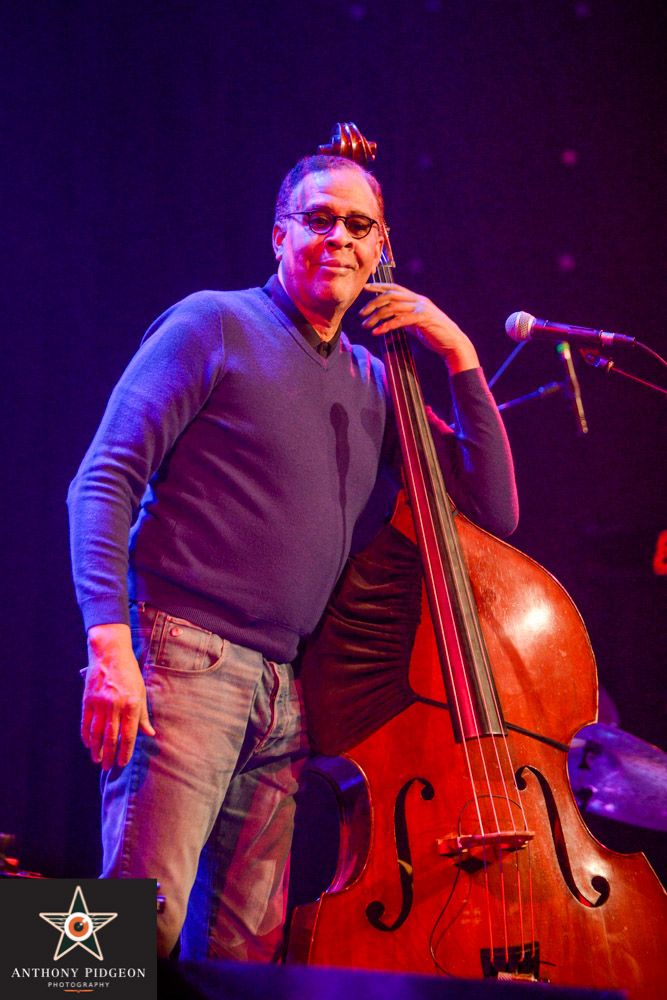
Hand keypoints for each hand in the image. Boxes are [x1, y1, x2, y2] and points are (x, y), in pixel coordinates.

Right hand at [82, 623, 154, 769]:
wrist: (110, 654)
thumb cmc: (130, 673)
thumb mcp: (142, 691)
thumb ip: (143, 715)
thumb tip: (149, 734)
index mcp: (132, 704)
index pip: (128, 735)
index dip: (125, 751)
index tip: (122, 762)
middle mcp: (115, 706)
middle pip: (111, 737)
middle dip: (110, 755)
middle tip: (108, 767)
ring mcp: (100, 703)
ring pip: (97, 733)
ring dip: (96, 749)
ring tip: (97, 760)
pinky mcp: (88, 700)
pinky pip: (86, 723)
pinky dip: (86, 735)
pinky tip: (88, 744)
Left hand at [360, 281, 478, 374]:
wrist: (453, 344)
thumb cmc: (435, 335)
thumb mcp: (416, 324)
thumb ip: (405, 318)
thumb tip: (390, 319)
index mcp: (417, 299)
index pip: (395, 288)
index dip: (379, 286)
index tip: (365, 288)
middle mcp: (419, 300)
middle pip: (390, 295)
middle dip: (373, 303)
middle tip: (361, 313)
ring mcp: (421, 308)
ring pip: (392, 307)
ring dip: (376, 316)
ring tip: (366, 325)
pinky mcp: (422, 319)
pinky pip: (399, 320)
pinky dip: (386, 326)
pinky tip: (376, 332)